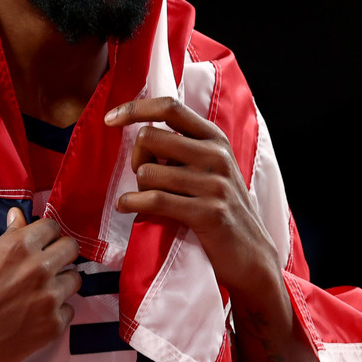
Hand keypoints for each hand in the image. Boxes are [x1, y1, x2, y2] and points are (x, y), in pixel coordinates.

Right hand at [0, 208, 80, 361]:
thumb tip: (18, 216)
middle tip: (48, 264)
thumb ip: (5, 238)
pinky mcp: (52, 327)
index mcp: (18, 247)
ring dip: (60, 283)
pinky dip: (55, 312)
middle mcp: (39, 269)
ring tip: (39, 293)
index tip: (42, 242)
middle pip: (71, 249)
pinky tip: (34, 316)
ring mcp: (48, 299)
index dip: (46, 234)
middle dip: (60, 253)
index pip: (52, 227)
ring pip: (74, 279)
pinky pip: (68, 310)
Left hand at [105, 97, 280, 298]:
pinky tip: (126, 207)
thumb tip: (140, 131)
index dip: (136, 108)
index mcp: (214, 138)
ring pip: (148, 172)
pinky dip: (131, 203)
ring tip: (149, 199)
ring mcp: (214, 184)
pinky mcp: (207, 212)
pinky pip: (154, 200)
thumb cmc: (220, 207)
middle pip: (150, 137)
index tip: (110, 118)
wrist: (251, 254)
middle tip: (143, 178)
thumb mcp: (210, 167)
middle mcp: (216, 155)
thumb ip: (183, 147)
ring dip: (139, 188)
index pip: (170, 107)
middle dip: (136, 158)